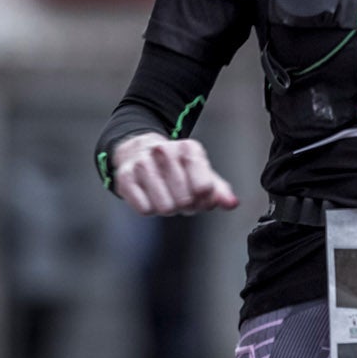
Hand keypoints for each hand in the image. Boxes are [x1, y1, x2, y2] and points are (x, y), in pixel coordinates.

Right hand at [110, 133, 239, 215]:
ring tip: (164, 195)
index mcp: (189, 149)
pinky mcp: (124, 177)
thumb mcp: (200, 173)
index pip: (204, 188)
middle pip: (184, 201)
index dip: (203, 200)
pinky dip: (148, 208)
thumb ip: (219, 191)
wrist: (138, 152)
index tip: (198, 195)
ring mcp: (143, 163)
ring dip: (166, 208)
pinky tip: (148, 195)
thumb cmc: (175, 167)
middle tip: (178, 196)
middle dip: (184, 205)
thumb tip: (232, 204)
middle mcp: (165, 151)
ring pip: (164, 207)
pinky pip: (144, 209)